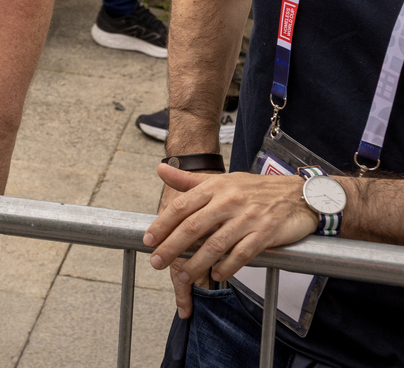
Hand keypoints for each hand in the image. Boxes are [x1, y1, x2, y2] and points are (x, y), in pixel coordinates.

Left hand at [146, 164, 317, 316]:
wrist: (297, 194)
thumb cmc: (254, 189)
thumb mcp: (221, 180)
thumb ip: (189, 180)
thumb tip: (160, 169)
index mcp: (215, 187)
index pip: (181, 206)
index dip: (162, 224)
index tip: (148, 240)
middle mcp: (228, 201)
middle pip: (193, 227)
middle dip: (172, 247)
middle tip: (156, 262)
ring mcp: (247, 218)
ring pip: (216, 244)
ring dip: (196, 263)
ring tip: (182, 276)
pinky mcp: (265, 234)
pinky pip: (242, 254)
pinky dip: (228, 266)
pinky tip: (216, 275)